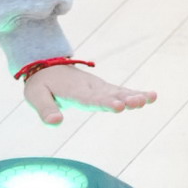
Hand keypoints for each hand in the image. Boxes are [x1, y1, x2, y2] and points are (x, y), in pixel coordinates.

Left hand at [24, 63, 156, 125]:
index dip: (104, 103)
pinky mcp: (104, 88)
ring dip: (133, 95)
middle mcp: (89, 87)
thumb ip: (45, 110)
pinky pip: (121, 90)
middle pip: (108, 95)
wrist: (46, 65)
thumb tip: (55, 122)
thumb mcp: (35, 96)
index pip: (89, 99)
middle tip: (138, 102)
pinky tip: (151, 96)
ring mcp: (98, 86)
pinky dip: (135, 92)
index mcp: (73, 91)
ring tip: (150, 98)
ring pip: (118, 91)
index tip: (118, 106)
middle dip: (124, 99)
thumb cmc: (41, 84)